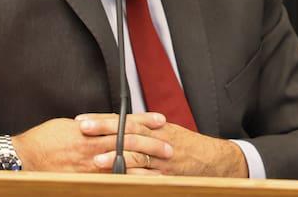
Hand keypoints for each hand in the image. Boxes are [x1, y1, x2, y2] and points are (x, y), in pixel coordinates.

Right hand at [11, 113, 172, 172]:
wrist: (25, 156)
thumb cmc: (45, 139)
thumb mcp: (71, 124)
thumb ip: (94, 124)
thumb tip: (110, 122)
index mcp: (91, 129)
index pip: (124, 123)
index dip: (144, 121)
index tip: (161, 120)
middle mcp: (93, 147)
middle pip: (129, 143)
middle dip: (151, 145)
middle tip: (170, 146)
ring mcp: (90, 166)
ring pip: (123, 163)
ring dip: (145, 166)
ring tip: (163, 168)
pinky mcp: (85, 179)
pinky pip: (111, 180)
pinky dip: (127, 180)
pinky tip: (140, 183)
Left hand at [92, 122, 247, 177]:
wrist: (213, 160)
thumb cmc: (186, 145)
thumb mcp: (166, 131)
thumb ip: (143, 130)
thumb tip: (116, 127)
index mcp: (155, 126)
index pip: (125, 119)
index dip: (103, 119)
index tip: (83, 119)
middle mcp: (158, 139)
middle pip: (128, 132)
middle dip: (104, 130)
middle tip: (83, 129)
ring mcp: (162, 159)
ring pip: (137, 155)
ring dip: (116, 156)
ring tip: (97, 159)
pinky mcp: (167, 176)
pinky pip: (147, 177)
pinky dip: (133, 177)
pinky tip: (118, 179)